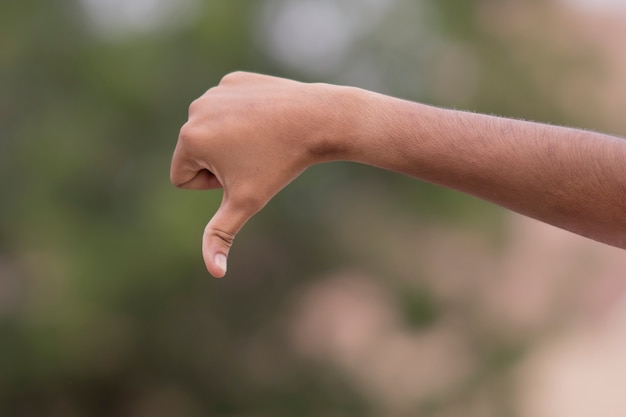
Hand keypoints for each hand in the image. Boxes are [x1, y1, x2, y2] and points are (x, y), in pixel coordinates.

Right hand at [170, 72, 358, 276]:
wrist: (318, 120)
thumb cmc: (280, 165)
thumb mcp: (246, 202)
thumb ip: (221, 235)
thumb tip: (215, 273)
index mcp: (189, 139)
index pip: (181, 178)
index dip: (212, 185)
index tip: (242, 173)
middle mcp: (195, 110)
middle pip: (196, 154)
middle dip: (220, 163)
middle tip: (255, 156)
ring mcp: (214, 91)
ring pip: (213, 131)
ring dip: (231, 140)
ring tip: (262, 137)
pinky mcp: (233, 80)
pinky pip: (229, 110)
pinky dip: (244, 118)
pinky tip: (266, 119)